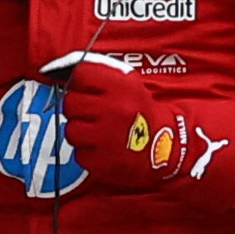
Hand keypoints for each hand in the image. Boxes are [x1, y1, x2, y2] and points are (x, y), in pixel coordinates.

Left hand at [52, 57, 223, 191]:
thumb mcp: (130, 85)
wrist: (165, 146)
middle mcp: (115, 109)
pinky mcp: (103, 161)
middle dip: (78, 109)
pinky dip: (88, 153)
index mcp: (122, 86)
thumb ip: (103, 75)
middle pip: (70, 103)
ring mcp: (108, 136)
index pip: (81, 74)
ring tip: (98, 132)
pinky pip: (80, 155)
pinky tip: (103, 148)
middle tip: (91, 114)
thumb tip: (69, 73)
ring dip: (81, 132)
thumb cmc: (141, 112)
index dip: (80, 82)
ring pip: (71, 130)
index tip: (86, 90)